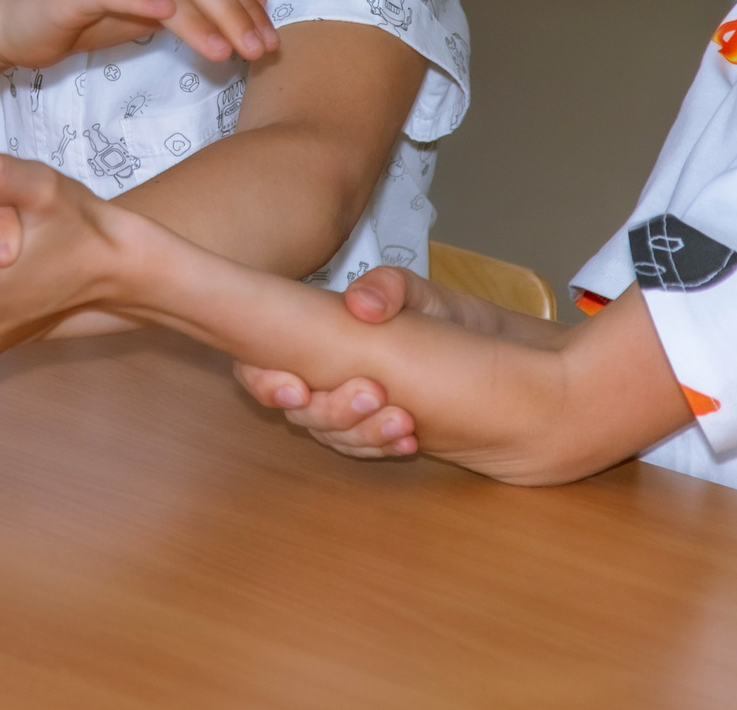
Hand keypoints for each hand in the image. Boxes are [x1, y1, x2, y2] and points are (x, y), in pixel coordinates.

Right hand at [0, 0, 275, 71]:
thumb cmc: (75, 19)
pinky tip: (166, 15)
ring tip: (226, 50)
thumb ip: (192, 8)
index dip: (244, 8)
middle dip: (232, 15)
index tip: (271, 43)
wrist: (7, 25)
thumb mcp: (143, 16)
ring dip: (198, 15)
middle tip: (259, 51)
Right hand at [232, 265, 446, 457]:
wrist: (476, 346)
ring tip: (403, 421)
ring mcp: (343, 406)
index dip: (265, 382)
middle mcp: (318, 374)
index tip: (299, 389)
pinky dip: (383, 448)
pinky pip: (362, 450)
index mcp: (310, 335)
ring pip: (331, 435)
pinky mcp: (370, 430)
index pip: (259, 363)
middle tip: (374, 393)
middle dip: (331, 410)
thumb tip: (360, 304)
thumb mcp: (413, 289)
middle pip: (298, 409)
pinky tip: (409, 443)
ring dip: (363, 433)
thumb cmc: (433, 312)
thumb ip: (386, 287)